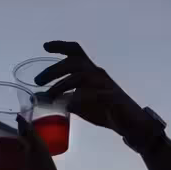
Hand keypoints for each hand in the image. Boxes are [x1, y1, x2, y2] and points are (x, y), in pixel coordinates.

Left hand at [30, 41, 156, 144]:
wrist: (132, 123)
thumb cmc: (106, 111)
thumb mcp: (81, 105)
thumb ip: (65, 99)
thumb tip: (43, 99)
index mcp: (90, 72)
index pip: (76, 52)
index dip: (61, 46)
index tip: (45, 46)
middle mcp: (98, 73)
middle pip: (74, 61)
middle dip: (54, 69)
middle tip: (38, 80)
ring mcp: (105, 84)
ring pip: (81, 75)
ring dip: (62, 84)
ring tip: (50, 95)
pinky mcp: (111, 97)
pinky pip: (93, 93)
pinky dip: (79, 98)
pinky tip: (69, 105)